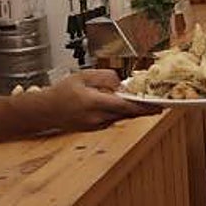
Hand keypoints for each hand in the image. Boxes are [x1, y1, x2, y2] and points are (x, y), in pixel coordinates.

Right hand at [41, 69, 159, 131]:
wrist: (46, 111)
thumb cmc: (62, 92)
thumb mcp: (83, 76)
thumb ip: (104, 77)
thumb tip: (121, 84)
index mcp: (94, 103)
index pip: (125, 107)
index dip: (144, 107)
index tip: (159, 106)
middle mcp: (97, 118)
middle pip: (127, 114)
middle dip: (143, 109)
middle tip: (159, 105)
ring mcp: (96, 125)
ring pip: (121, 117)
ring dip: (132, 111)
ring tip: (144, 103)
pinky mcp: (95, 128)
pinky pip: (113, 119)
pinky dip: (120, 113)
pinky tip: (123, 105)